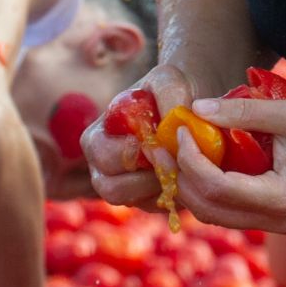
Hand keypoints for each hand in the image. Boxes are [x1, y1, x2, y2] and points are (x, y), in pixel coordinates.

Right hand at [83, 63, 201, 208]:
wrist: (188, 104)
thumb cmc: (170, 90)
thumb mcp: (169, 80)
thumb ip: (168, 96)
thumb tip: (169, 129)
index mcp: (98, 137)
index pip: (102, 155)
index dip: (131, 153)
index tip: (158, 141)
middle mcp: (103, 166)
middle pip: (110, 188)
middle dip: (145, 176)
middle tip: (174, 159)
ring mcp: (123, 186)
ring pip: (133, 201)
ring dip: (160, 186)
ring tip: (181, 163)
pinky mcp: (145, 200)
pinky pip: (155, 206)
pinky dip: (173, 193)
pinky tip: (186, 171)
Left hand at [169, 94, 285, 234]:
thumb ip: (244, 112)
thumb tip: (199, 108)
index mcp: (282, 198)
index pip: (218, 188)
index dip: (191, 160)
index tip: (181, 130)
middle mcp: (277, 220)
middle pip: (211, 209)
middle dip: (183, 177)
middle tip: (168, 144)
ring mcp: (278, 223)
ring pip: (218, 215)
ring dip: (194, 186)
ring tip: (180, 152)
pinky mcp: (278, 216)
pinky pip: (233, 211)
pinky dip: (212, 190)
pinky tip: (205, 162)